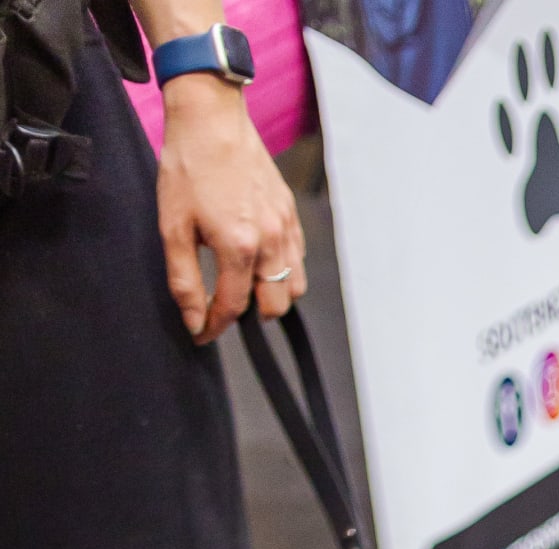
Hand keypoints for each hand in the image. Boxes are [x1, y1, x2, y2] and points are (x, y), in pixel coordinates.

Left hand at [156, 75, 305, 342]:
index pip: (232, 308)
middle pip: (273, 307)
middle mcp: (269, 242)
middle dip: (248, 315)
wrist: (211, 117)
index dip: (213, 326)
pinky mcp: (290, 213)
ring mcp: (285, 227)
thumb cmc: (187, 165)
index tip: (200, 333)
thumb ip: (184, 279)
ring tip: (246, 286)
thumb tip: (194, 320)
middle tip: (222, 305)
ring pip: (294, 288)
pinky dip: (284, 271)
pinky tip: (261, 261)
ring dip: (272, 296)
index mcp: (238, 247)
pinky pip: (298, 259)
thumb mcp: (172, 226)